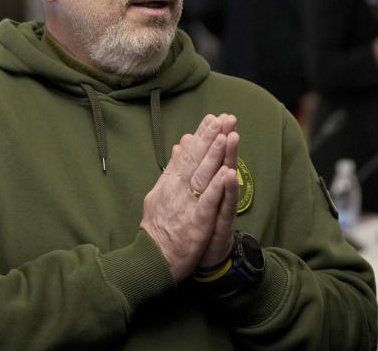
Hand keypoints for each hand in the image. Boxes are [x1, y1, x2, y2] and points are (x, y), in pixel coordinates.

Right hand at [139, 114, 237, 280]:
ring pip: (202, 176)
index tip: (212, 118)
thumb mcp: (160, 193)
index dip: (201, 136)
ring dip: (214, 156)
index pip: (188, 155)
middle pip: (195, 160)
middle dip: (209, 138)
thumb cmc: (158, 228)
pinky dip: (217, 188)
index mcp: (171, 183)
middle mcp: (177, 190)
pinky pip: (208, 202)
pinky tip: (227, 173)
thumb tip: (179, 145)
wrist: (151, 259)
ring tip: (224, 136)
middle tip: (222, 118)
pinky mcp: (196, 223)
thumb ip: (172, 169)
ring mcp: (187, 206)